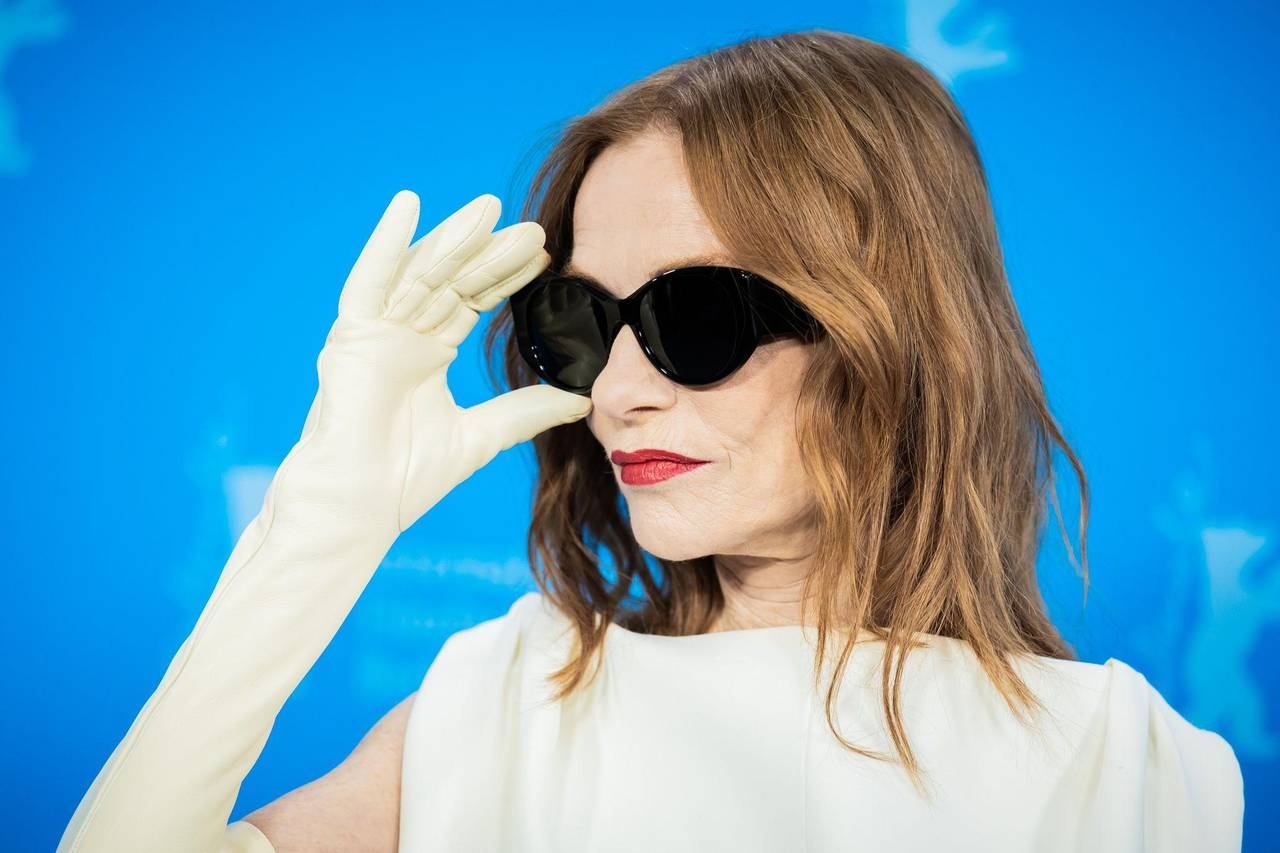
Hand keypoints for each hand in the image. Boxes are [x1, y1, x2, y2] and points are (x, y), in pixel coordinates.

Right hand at [277, 189, 591, 534]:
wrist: (361, 507)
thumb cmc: (408, 478)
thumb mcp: (483, 435)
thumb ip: (526, 411)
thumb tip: (580, 400)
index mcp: (430, 355)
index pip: (475, 303)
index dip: (507, 278)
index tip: (545, 256)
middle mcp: (403, 336)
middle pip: (453, 282)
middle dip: (491, 255)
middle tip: (533, 230)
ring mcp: (376, 332)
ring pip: (420, 273)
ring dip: (453, 240)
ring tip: (490, 210)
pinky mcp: (350, 335)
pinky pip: (369, 279)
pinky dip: (386, 242)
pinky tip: (408, 205)